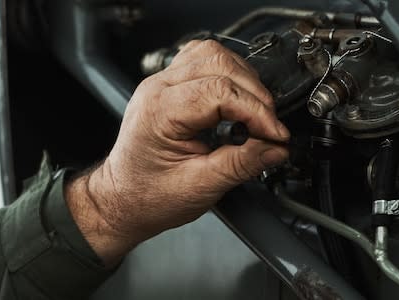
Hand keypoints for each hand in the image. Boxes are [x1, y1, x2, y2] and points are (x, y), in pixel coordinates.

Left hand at [66, 40, 289, 264]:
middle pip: (219, 64)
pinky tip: (237, 95)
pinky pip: (203, 59)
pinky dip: (229, 73)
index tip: (276, 135)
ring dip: (243, 78)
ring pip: (213, 53)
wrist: (123, 198)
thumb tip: (275, 149)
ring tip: (256, 111)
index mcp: (161, 111)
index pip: (221, 92)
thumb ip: (241, 164)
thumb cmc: (148, 195)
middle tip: (269, 126)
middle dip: (255, 94)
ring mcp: (162, 82)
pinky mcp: (170, 84)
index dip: (257, 112)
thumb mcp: (200, 187)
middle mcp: (158, 88)